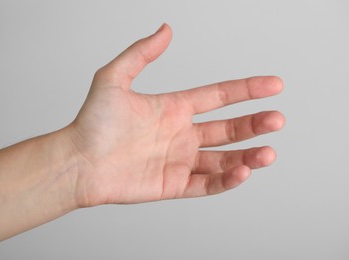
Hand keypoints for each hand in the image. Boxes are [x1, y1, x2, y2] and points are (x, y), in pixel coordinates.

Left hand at [66, 24, 284, 206]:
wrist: (77, 162)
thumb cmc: (92, 122)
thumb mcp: (114, 78)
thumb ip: (141, 53)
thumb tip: (166, 29)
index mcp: (174, 108)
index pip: (219, 96)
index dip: (247, 90)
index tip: (274, 85)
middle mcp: (181, 134)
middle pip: (229, 128)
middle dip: (255, 124)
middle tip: (277, 120)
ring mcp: (180, 160)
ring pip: (224, 159)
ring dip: (249, 156)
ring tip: (268, 152)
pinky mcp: (174, 185)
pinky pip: (207, 184)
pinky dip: (228, 180)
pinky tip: (242, 170)